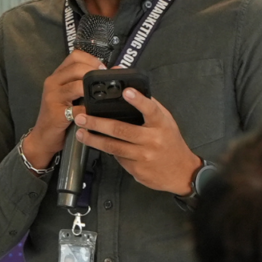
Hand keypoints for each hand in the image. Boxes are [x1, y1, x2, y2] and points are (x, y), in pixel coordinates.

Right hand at [21, 50, 105, 171]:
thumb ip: (82, 84)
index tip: (102, 69)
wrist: (43, 137)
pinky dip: (89, 110)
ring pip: (77, 85)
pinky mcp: (56, 112)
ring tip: (101, 96)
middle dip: (94, 73)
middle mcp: (53, 83)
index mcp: (57, 76)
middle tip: (105, 82)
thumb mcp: (68, 95)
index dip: (92, 59)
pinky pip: (77, 108)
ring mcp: (53, 97)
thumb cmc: (59, 116)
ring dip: (92, 90)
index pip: (75, 56)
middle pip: (77, 67)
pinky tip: (94, 113)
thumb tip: (109, 73)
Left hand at [73, 87, 200, 194]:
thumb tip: (131, 89)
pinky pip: (117, 157)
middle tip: (82, 117)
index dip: (138, 100)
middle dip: (98, 123)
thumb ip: (150, 107)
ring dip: (94, 139)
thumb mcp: (166, 122)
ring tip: (80, 132)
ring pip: (113, 146)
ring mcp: (144, 156)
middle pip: (121, 130)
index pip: (150, 109)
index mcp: (161, 124)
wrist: (181, 172)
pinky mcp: (136, 169)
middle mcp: (153, 140)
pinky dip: (106, 150)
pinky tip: (96, 144)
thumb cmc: (171, 143)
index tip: (126, 91)